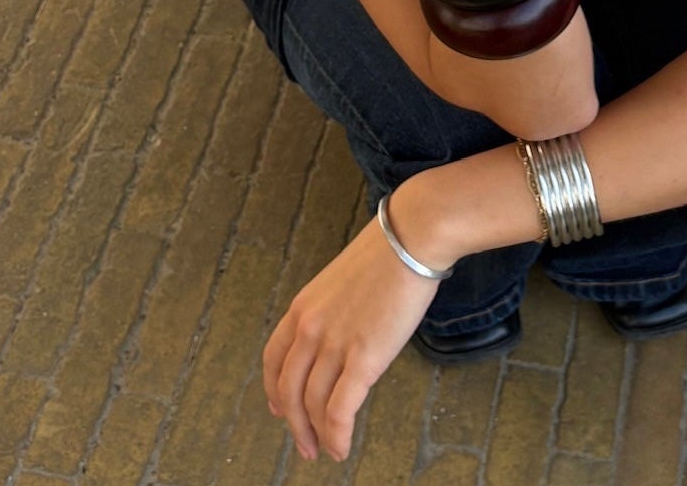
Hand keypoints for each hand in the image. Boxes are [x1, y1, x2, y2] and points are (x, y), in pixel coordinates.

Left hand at [262, 186, 448, 461]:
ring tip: (326, 451)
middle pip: (288, 389)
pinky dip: (337, 435)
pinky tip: (341, 447)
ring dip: (316, 435)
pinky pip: (340, 410)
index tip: (279, 408)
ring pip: (312, 405)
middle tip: (304, 444)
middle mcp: (309, 328)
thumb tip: (341, 336)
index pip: (274, 359)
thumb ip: (333, 311)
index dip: (274, 389)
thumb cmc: (388, 253)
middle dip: (294, 424)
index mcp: (302, 307)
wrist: (412, 237)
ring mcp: (333, 344)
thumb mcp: (343, 281)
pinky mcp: (362, 358)